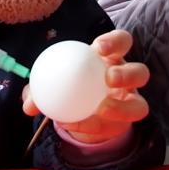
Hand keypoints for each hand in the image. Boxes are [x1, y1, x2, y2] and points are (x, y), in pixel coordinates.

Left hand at [24, 29, 150, 144]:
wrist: (80, 114)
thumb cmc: (68, 88)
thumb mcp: (53, 85)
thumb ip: (40, 92)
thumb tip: (28, 105)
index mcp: (111, 58)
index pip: (121, 42)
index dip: (114, 41)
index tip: (98, 47)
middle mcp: (127, 79)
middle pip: (140, 71)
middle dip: (127, 74)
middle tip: (108, 78)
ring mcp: (132, 102)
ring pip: (140, 104)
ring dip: (122, 107)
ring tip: (102, 108)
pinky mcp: (127, 124)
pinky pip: (119, 127)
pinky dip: (101, 126)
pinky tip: (82, 124)